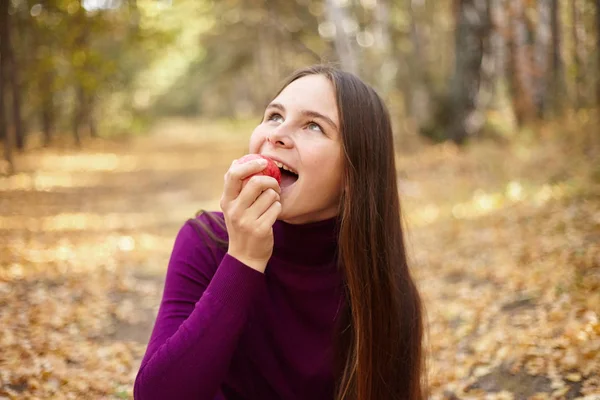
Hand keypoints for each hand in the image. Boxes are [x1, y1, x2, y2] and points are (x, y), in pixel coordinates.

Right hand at [220, 158, 281, 272]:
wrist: (245, 257)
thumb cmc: (242, 227)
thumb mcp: (232, 208)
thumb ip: (234, 187)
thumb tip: (235, 161)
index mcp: (226, 201)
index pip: (233, 175)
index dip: (250, 164)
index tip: (263, 162)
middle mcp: (234, 210)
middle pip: (256, 182)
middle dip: (270, 180)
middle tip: (275, 184)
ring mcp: (247, 221)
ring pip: (269, 195)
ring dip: (275, 196)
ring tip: (272, 203)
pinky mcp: (260, 229)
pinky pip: (276, 208)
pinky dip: (278, 208)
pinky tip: (273, 214)